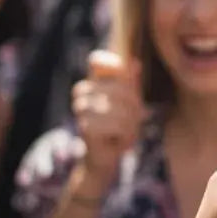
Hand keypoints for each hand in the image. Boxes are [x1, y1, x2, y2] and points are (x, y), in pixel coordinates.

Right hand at [71, 50, 143, 191]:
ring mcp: (80, 109)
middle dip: (135, 106)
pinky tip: (119, 140)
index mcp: (90, 81)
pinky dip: (125, 135)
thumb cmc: (118, 126)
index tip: (127, 80)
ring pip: (121, 109)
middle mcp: (81, 91)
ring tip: (128, 131)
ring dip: (132, 124)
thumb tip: (135, 63)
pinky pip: (117, 125)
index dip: (114, 65)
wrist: (104, 156)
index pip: (97, 61)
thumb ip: (130, 82)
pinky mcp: (85, 127)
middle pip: (121, 88)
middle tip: (136, 119)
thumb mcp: (128, 102)